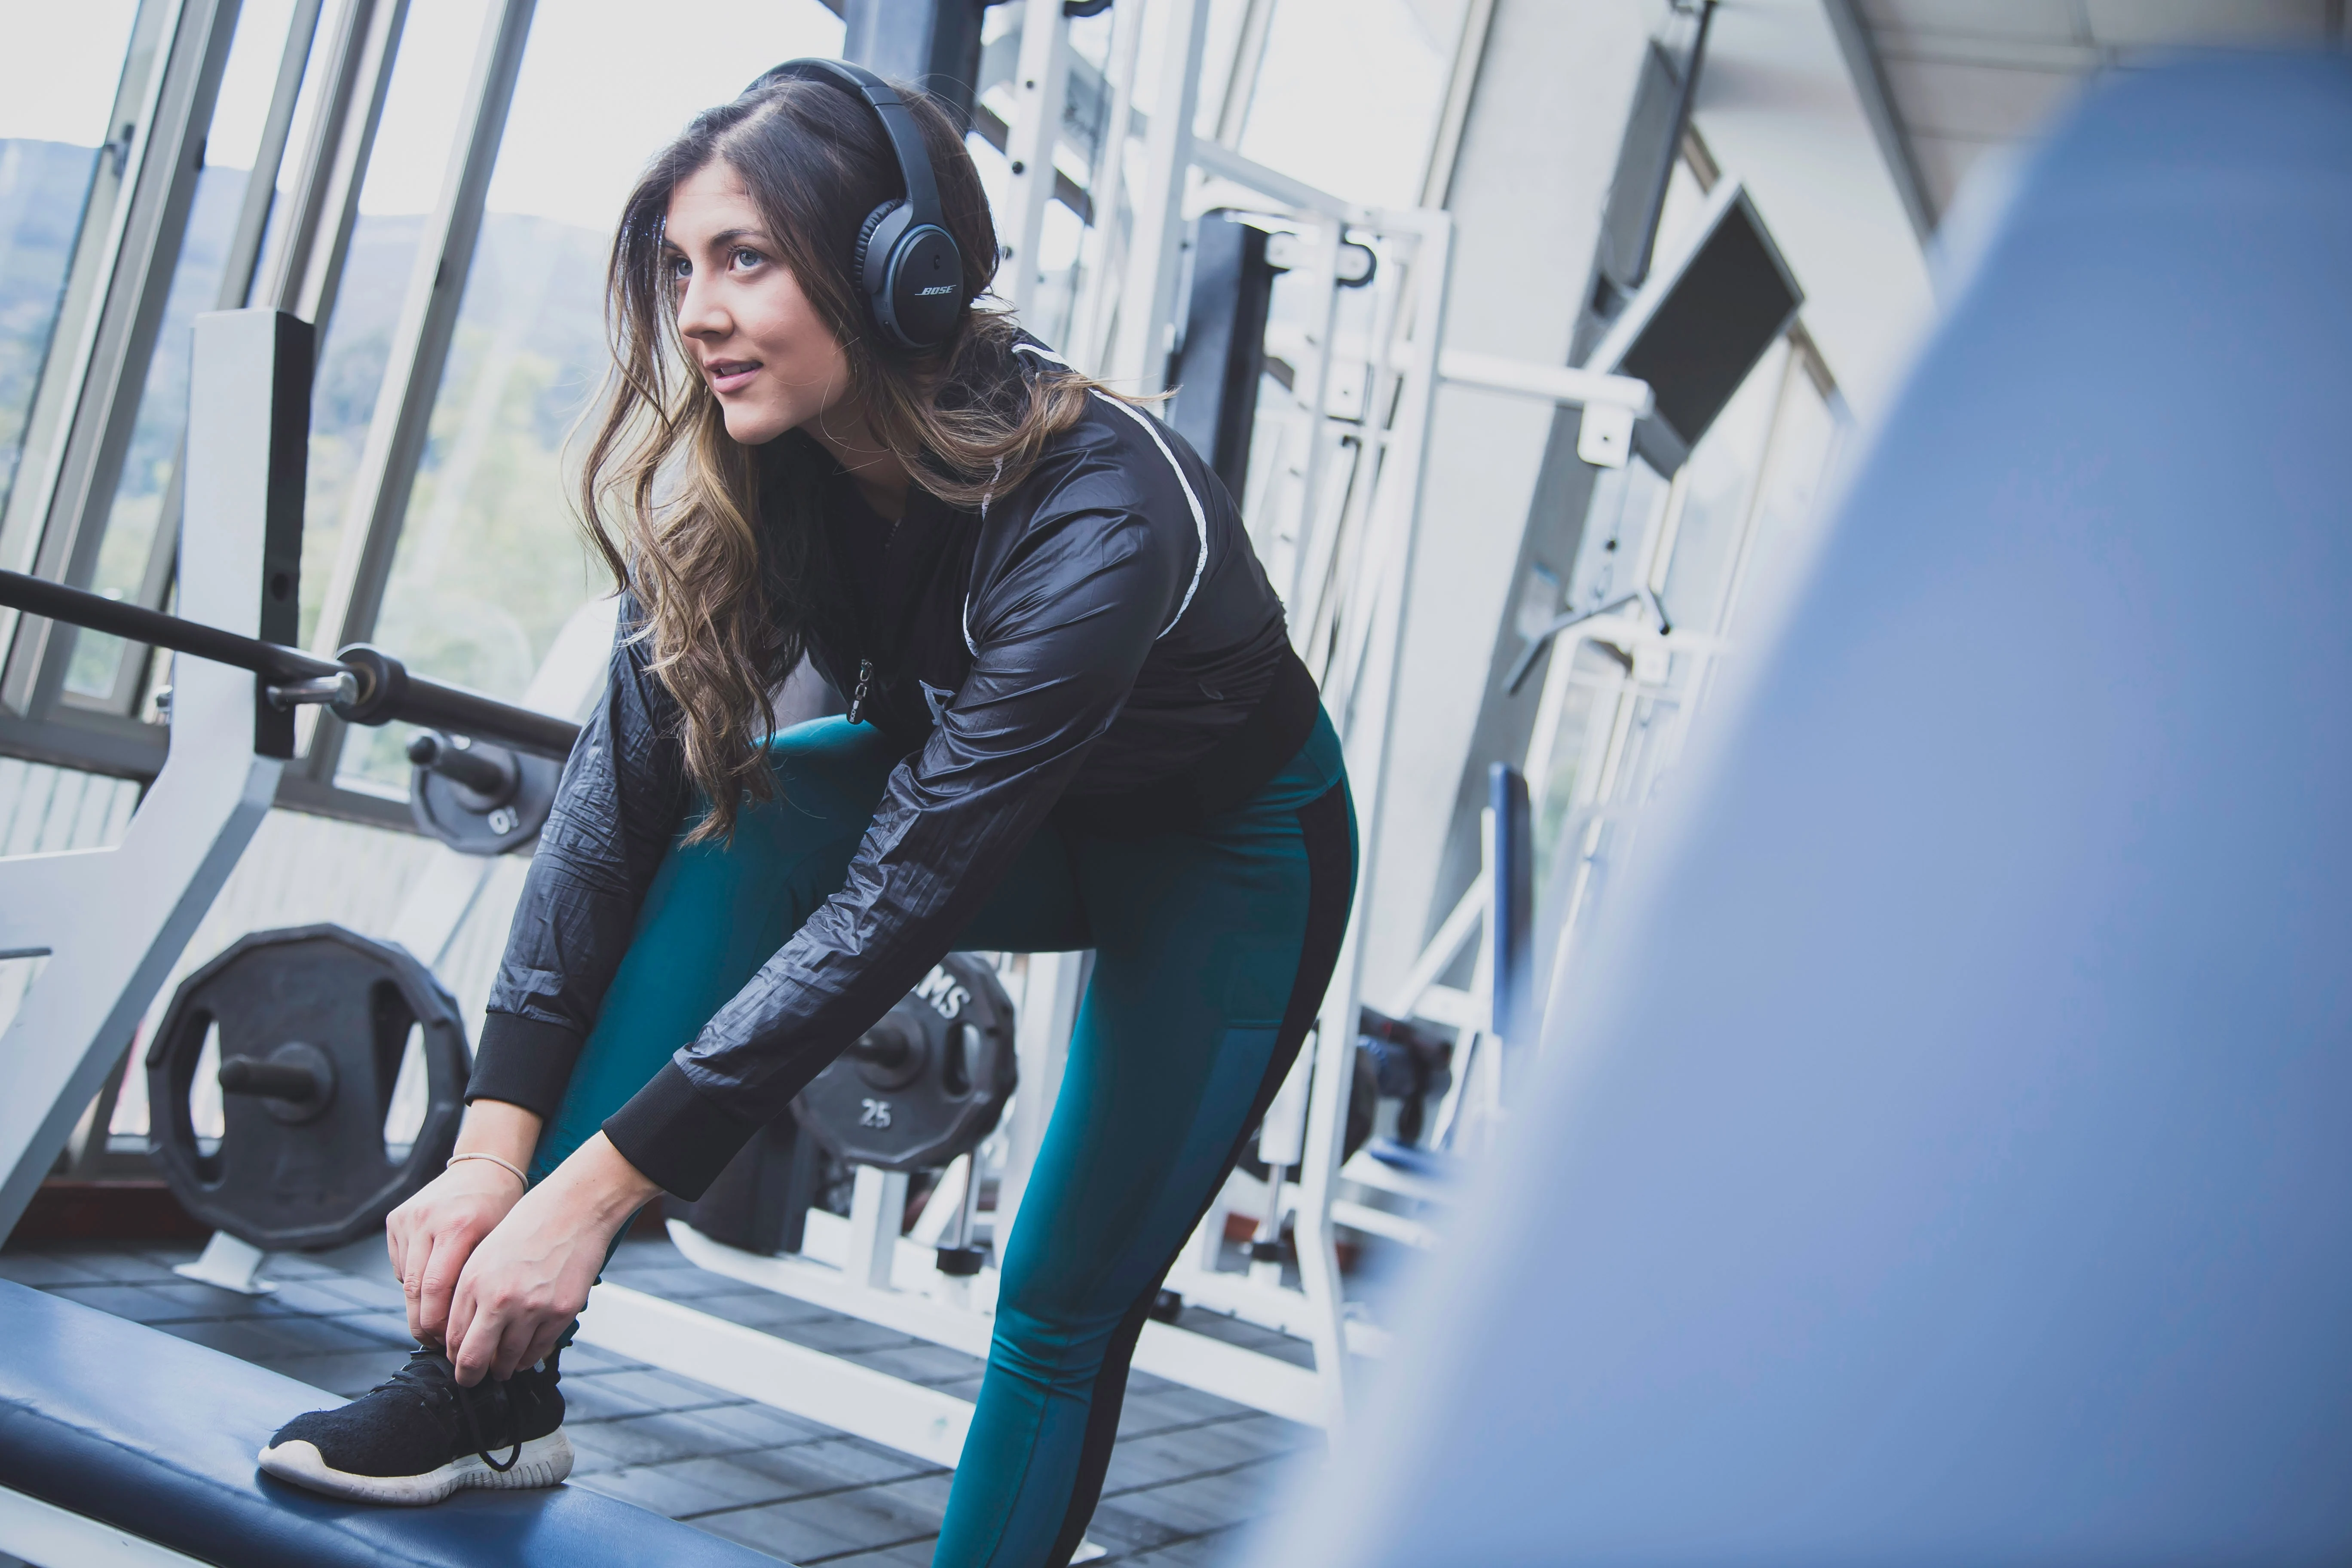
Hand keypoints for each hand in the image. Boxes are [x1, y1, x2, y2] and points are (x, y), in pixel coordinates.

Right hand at [387, 1158, 525, 1345]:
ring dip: (417, 1307)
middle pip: (414, 1290)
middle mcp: (426, 1220)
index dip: (439, 1323)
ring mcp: (407, 1218)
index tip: (449, 1344)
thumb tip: (471, 1330)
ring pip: (403, 1280)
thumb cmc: (501, 1209)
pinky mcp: (395, 1219)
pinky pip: (400, 1264)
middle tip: (437, 1344)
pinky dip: (413, 1282)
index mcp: (457, 1226)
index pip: (435, 1288)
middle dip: (424, 1323)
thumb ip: (481, 1280)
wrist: (483, 1167)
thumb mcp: (500, 1242)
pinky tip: (432, 1288)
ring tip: (436, 1326)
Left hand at [446, 1133, 660, 1385]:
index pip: (453, 1338)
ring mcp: (532, 1308)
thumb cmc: (528, 1226)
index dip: (453, 1357)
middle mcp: (500, 1299)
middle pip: (473, 1359)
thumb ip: (468, 1294)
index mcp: (474, 1282)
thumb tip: (461, 1336)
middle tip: (472, 1378)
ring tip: (502, 1366)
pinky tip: (525, 1353)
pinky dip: (528, 1358)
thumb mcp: (484, 1255)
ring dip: (502, 1368)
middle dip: (469, 1375)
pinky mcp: (561, 1312)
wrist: (574, 1208)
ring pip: (508, 1361)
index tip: (458, 1361)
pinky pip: (538, 1351)